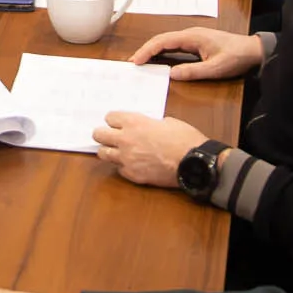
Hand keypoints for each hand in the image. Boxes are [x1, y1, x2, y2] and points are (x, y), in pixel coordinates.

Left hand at [92, 113, 207, 187]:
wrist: (194, 162)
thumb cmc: (185, 139)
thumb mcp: (167, 122)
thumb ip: (150, 123)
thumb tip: (147, 127)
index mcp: (134, 122)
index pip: (109, 117)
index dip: (115, 120)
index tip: (119, 123)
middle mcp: (125, 139)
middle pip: (98, 134)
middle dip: (103, 134)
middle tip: (111, 137)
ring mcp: (127, 159)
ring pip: (103, 153)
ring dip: (110, 151)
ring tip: (119, 151)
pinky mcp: (132, 175)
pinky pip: (119, 169)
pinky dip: (124, 166)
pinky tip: (134, 164)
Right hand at [128, 26, 263, 80]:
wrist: (253, 50)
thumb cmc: (237, 57)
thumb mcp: (216, 69)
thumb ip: (193, 71)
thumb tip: (171, 74)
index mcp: (192, 37)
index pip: (162, 41)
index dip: (147, 50)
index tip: (136, 61)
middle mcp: (190, 34)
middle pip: (161, 39)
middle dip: (145, 50)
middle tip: (132, 63)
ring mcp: (192, 37)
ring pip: (166, 41)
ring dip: (152, 50)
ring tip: (140, 61)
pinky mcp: (196, 42)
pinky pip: (173, 45)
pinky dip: (162, 51)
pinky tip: (157, 58)